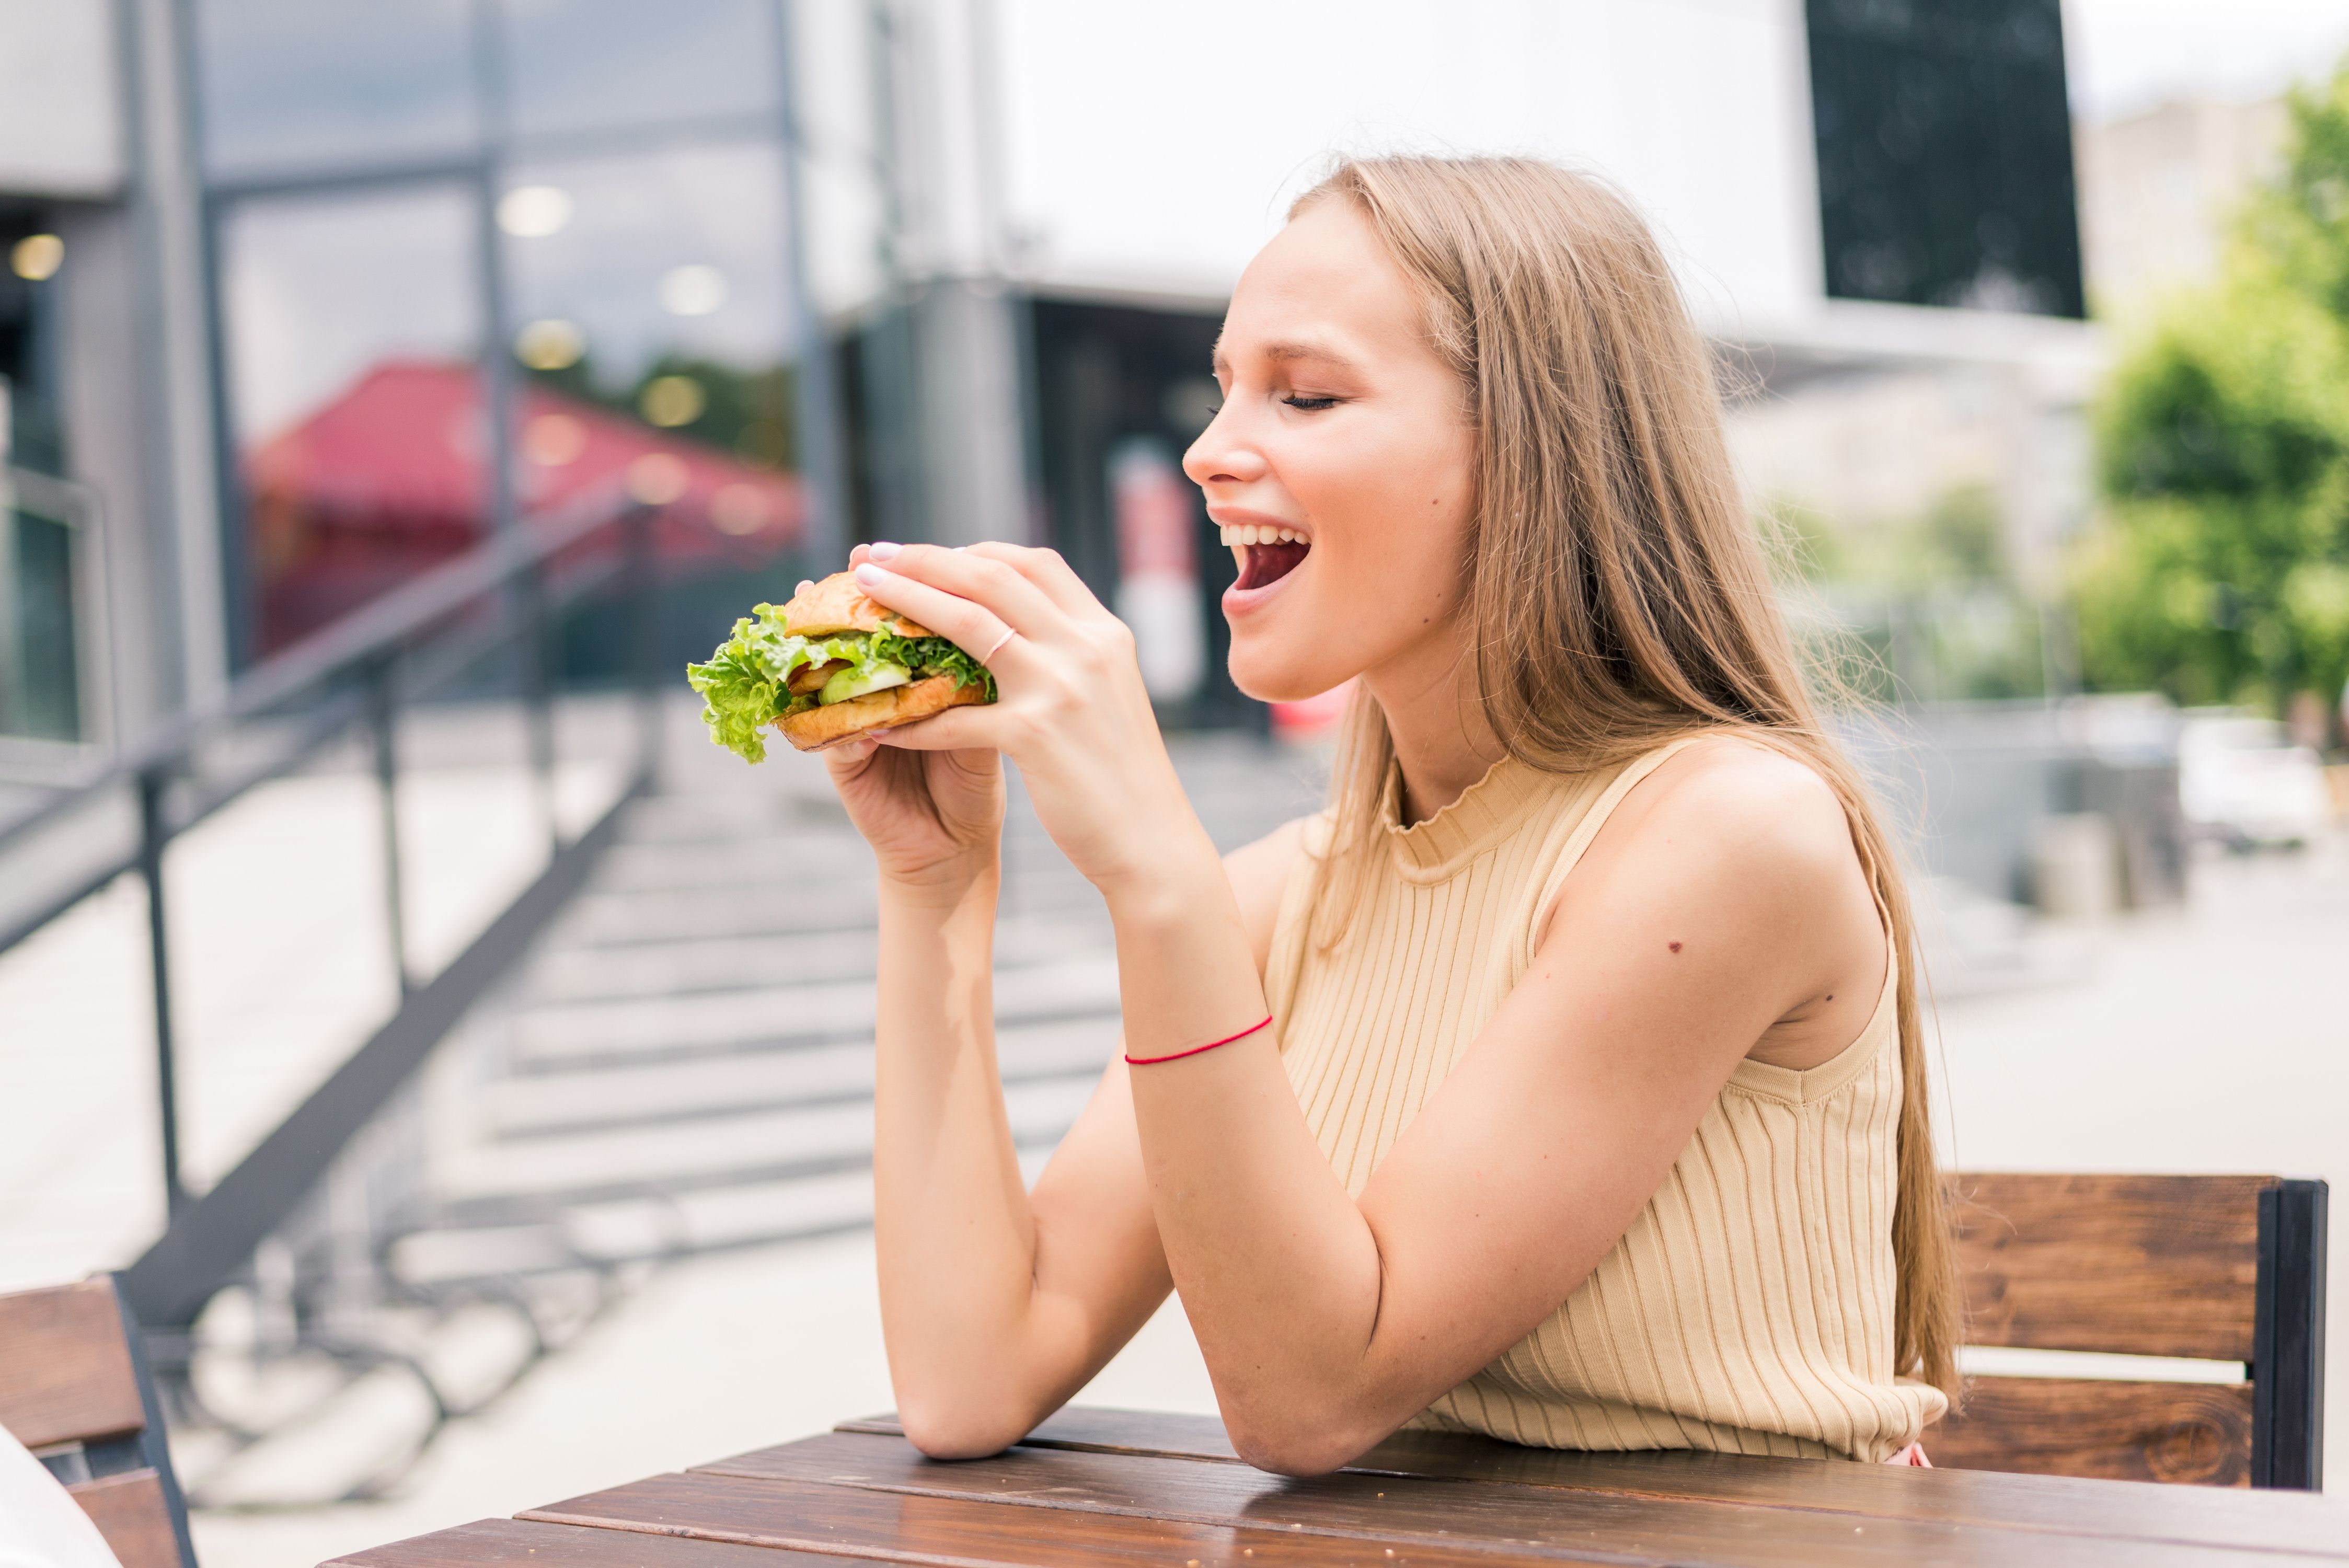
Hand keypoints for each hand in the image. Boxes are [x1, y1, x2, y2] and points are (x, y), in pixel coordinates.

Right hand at [812, 545, 1005, 888]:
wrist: (955, 854)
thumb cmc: (975, 784)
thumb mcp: (991, 719)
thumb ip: (991, 671)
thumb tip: (1016, 613)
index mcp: (915, 679)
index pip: (906, 619)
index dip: (911, 583)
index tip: (915, 548)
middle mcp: (878, 694)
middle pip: (859, 631)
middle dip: (863, 594)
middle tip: (863, 557)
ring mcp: (854, 724)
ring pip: (827, 670)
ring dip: (825, 636)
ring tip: (818, 598)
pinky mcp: (841, 764)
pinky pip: (824, 726)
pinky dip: (827, 704)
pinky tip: (824, 675)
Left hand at [844, 541, 1218, 896]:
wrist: (1153, 841)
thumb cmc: (1125, 775)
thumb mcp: (1109, 694)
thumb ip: (1072, 654)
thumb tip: (1021, 628)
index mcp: (1104, 632)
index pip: (1035, 563)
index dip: (976, 552)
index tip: (932, 556)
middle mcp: (1086, 647)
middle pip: (993, 578)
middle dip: (926, 559)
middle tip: (875, 555)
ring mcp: (1061, 687)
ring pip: (968, 623)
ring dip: (908, 602)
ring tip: (864, 595)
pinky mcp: (1035, 735)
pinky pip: (955, 715)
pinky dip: (912, 719)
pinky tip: (878, 724)